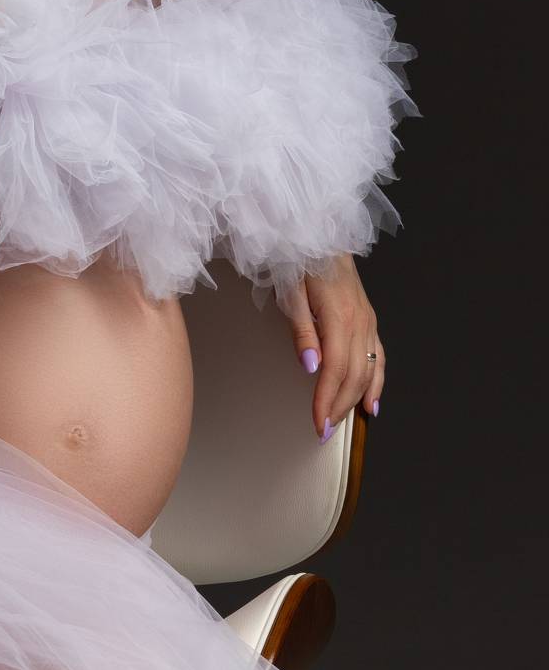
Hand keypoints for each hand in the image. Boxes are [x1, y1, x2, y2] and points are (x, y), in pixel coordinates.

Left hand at [282, 254, 384, 441]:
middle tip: (323, 432)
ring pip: (368, 370)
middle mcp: (360, 322)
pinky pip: (378, 357)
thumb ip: (302, 331)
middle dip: (339, 407)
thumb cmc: (302, 261)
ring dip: (355, 400)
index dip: (327, 400)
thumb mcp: (291, 292)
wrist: (323, 237)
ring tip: (342, 423)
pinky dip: (376, 383)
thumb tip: (312, 367)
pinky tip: (372, 403)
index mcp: (340, 317)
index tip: (318, 423)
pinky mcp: (369, 320)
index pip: (335, 370)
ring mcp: (368, 322)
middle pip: (353, 376)